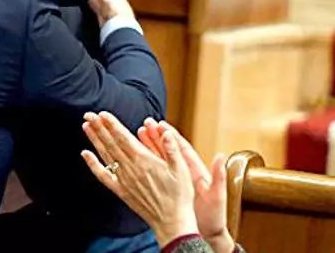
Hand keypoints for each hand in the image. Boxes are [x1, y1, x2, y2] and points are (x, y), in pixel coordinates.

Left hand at [81, 112, 197, 247]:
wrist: (171, 221)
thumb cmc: (179, 195)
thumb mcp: (181, 170)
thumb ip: (171, 149)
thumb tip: (165, 131)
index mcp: (143, 160)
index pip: (123, 138)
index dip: (112, 124)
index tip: (102, 113)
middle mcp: (130, 168)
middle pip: (111, 144)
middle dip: (99, 127)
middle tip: (88, 114)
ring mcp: (123, 179)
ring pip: (105, 155)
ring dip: (95, 140)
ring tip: (86, 126)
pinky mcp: (121, 190)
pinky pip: (103, 175)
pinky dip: (93, 164)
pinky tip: (85, 154)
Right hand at [138, 120, 234, 252]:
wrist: (208, 234)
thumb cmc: (214, 216)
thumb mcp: (217, 196)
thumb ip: (218, 176)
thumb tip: (221, 156)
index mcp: (197, 172)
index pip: (182, 150)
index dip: (172, 136)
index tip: (161, 125)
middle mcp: (185, 173)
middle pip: (169, 150)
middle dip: (157, 136)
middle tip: (146, 124)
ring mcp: (176, 180)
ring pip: (160, 159)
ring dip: (150, 146)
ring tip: (139, 134)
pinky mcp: (169, 188)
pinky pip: (156, 173)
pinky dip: (147, 163)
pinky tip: (136, 156)